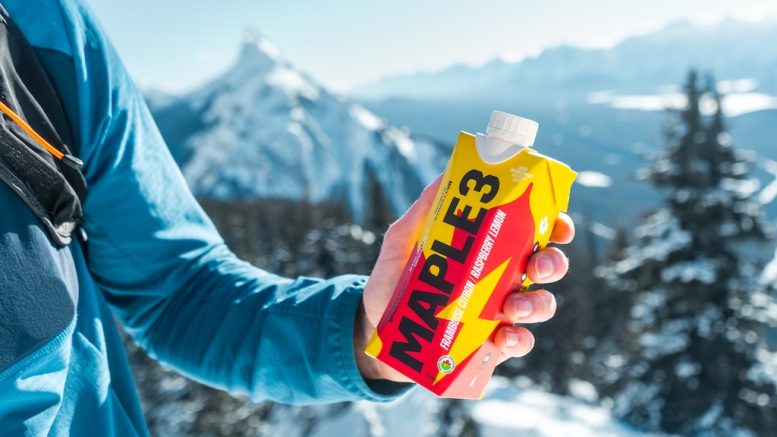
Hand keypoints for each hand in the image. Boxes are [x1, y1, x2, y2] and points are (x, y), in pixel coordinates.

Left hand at [354, 177, 574, 380]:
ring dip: (537, 303)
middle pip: (548, 265)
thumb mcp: (402, 240)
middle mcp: (503, 277)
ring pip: (542, 304)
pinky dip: (519, 340)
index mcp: (491, 247)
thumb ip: (424, 209)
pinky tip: (502, 337)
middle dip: (552, 263)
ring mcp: (501, 311)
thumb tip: (447, 175)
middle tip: (535, 266)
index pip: (534, 231)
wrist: (375, 329)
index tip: (558, 225)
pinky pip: (521, 342)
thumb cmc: (392, 280)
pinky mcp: (493, 344)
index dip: (556, 225)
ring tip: (512, 307)